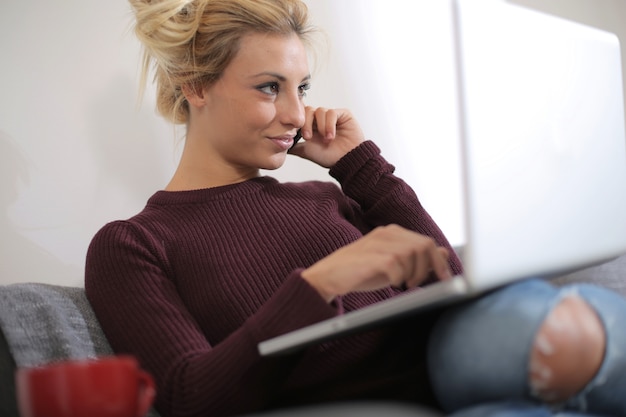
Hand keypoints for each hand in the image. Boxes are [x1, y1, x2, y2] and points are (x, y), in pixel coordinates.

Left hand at [289, 106, 364, 167]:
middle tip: (308, 137)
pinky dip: (329, 124)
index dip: (298, 124)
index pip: (300, 115)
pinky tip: (331, 135)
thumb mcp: (305, 151)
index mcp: (311, 125)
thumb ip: (293, 145)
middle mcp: (320, 119)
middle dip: (306, 124)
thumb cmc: (328, 157)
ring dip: (320, 126)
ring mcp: (331, 116)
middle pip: (307, 110)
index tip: (300, 137)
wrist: (346, 161)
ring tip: (326, 139)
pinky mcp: (343, 114)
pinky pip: (331, 112)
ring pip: (319, 111)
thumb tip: (277, 143)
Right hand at [301, 225, 452, 302]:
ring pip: (412, 254)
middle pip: (423, 246)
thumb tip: (444, 252)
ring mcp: (377, 244)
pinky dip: (398, 277)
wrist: (327, 276)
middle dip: (428, 268)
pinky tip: (393, 283)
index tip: (445, 278)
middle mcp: (386, 234)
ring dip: (413, 273)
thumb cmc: (359, 271)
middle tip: (419, 283)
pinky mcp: (369, 257)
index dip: (439, 261)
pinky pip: (395, 264)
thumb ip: (416, 257)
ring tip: (405, 284)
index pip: (426, 242)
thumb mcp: (392, 265)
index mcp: (392, 233)